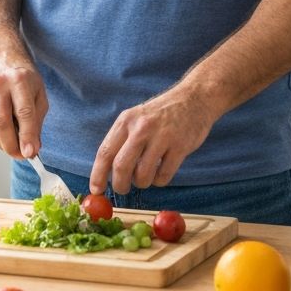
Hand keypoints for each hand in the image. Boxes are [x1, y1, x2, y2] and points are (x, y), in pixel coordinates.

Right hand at [0, 56, 47, 160]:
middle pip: (1, 122)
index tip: (31, 153)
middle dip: (11, 145)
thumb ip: (37, 121)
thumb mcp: (39, 94)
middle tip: (22, 156)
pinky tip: (3, 136)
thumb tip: (32, 149)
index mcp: (19, 80)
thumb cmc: (23, 80)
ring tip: (14, 146)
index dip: (27, 135)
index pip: (23, 112)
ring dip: (3, 145)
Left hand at [89, 87, 215, 194]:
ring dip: (142, 183)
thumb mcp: (136, 118)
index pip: (105, 152)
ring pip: (142, 176)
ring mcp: (162, 137)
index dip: (97, 175)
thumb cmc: (160, 115)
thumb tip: (105, 173)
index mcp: (126, 121)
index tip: (96, 191)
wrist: (193, 98)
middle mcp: (141, 128)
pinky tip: (162, 170)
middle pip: (121, 167)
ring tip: (147, 175)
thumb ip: (121, 141)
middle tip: (123, 189)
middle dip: (120, 185)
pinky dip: (160, 180)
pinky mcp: (180, 147)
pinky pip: (163, 176)